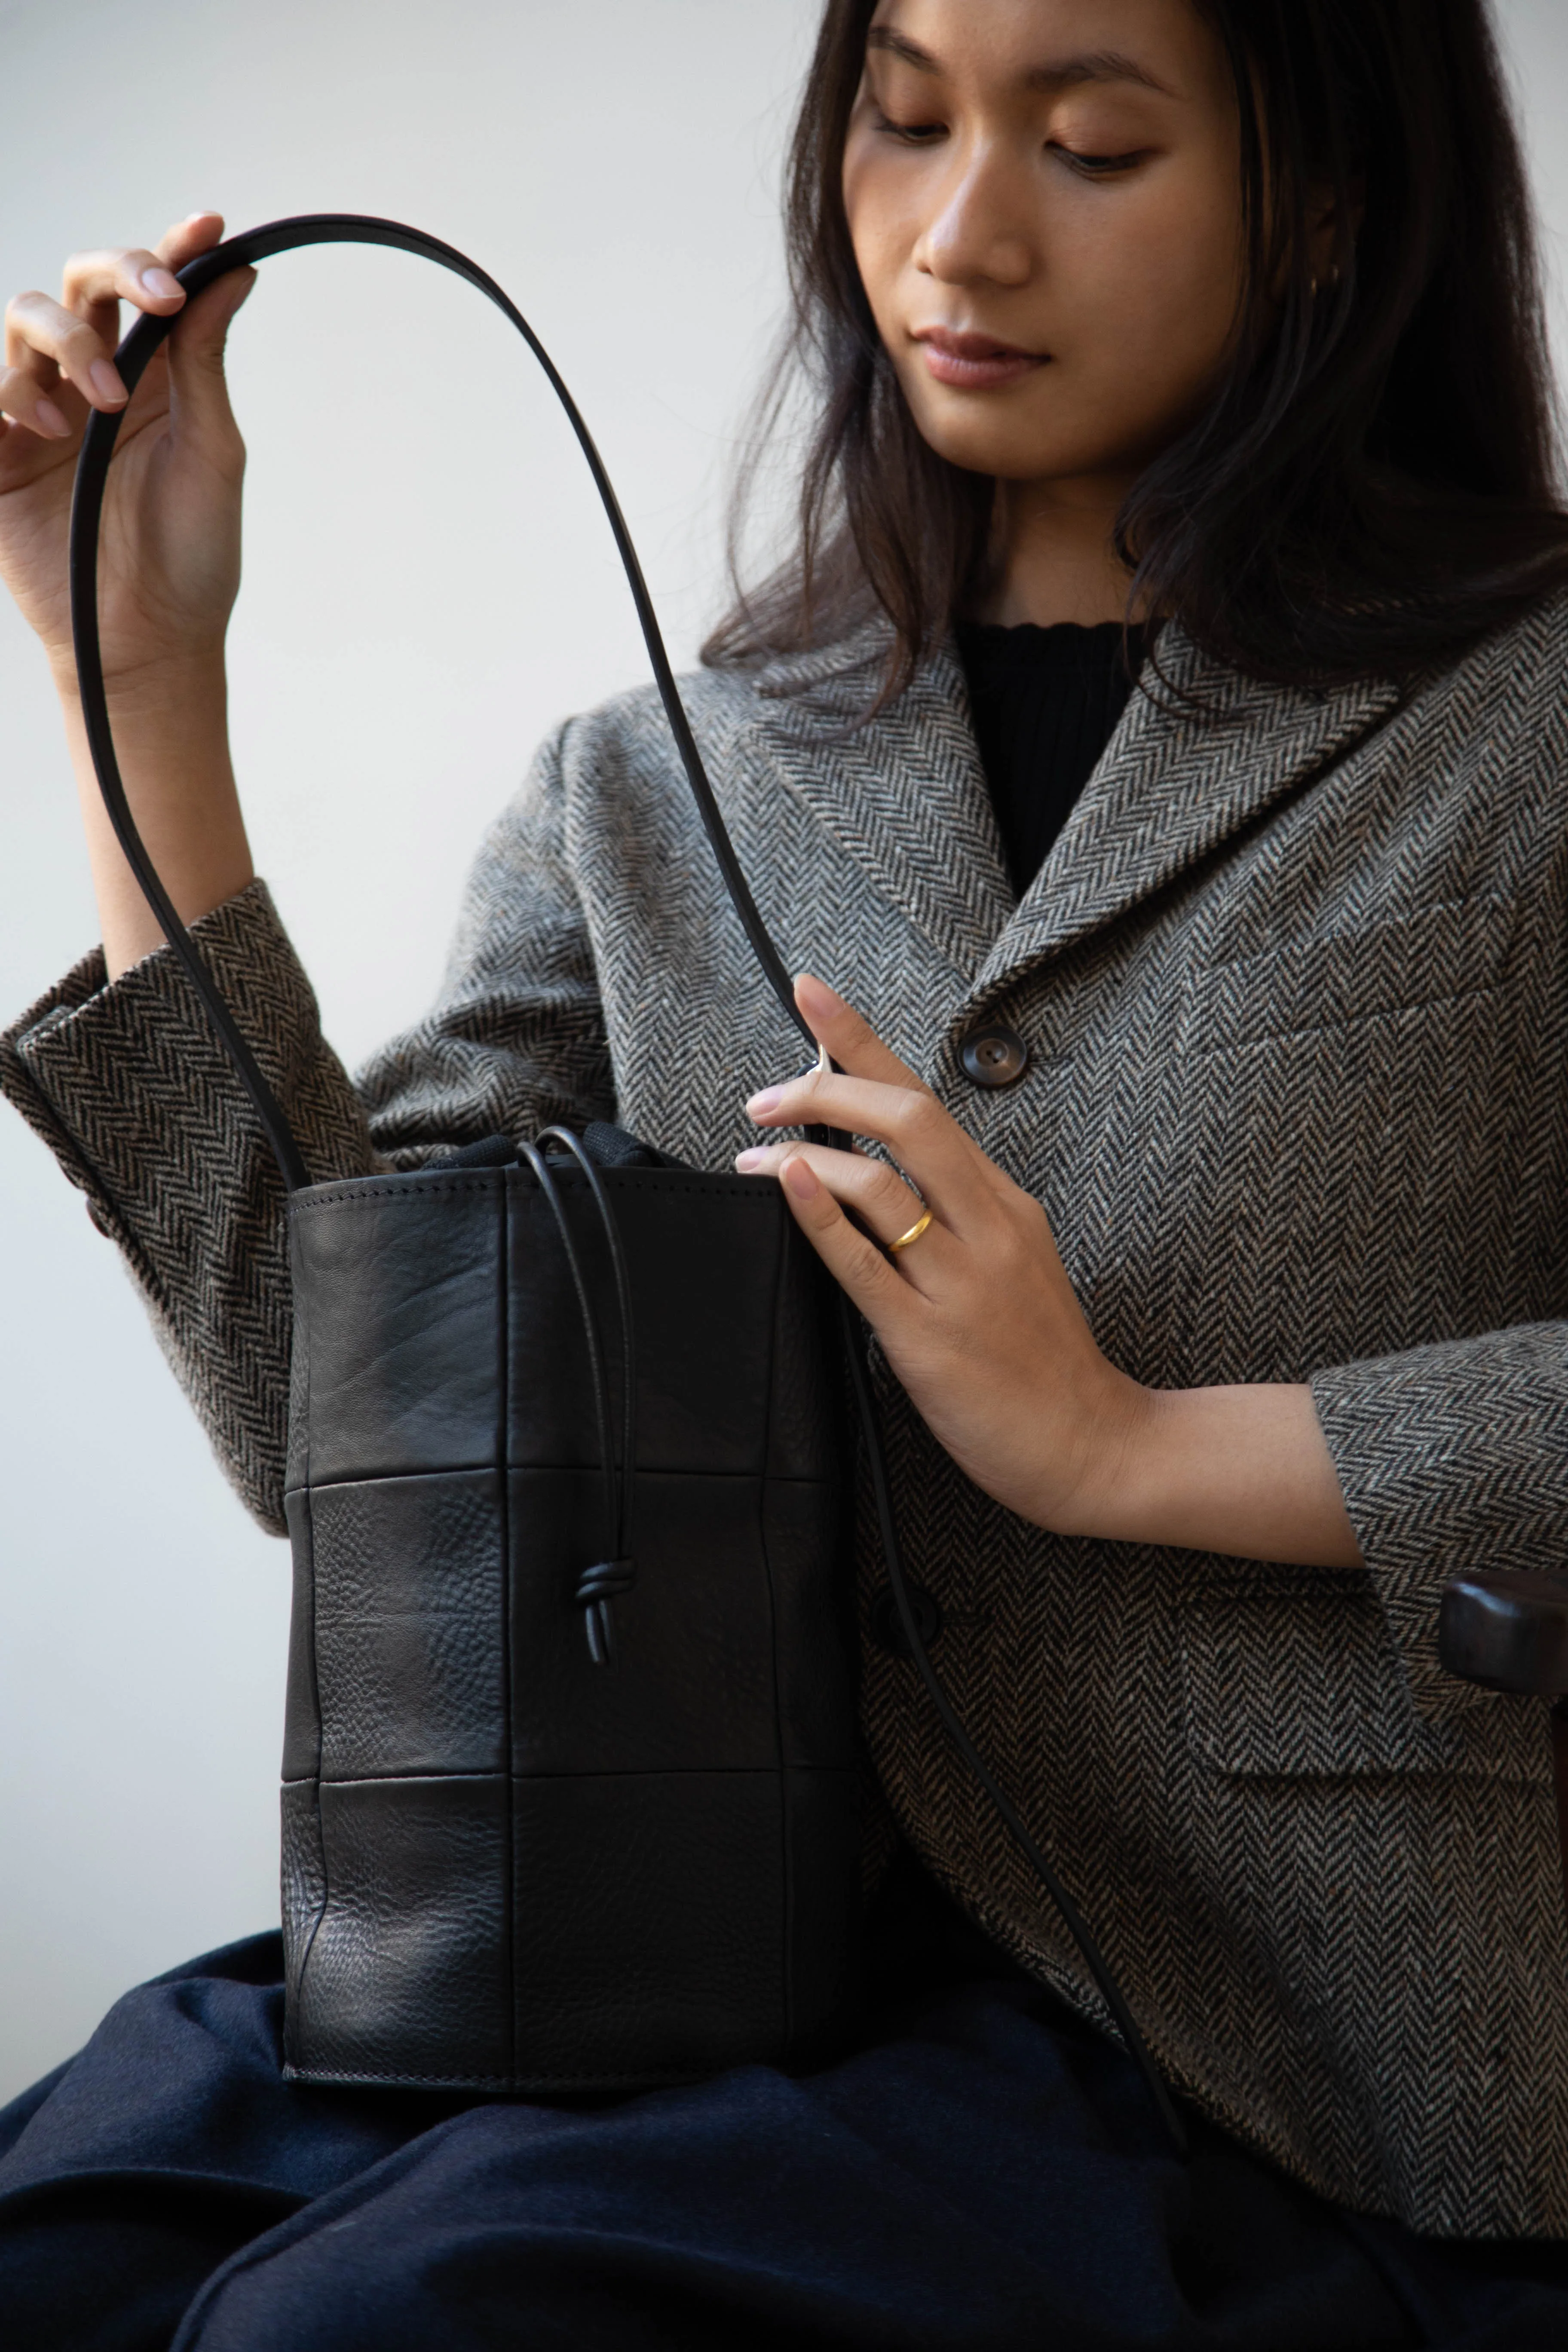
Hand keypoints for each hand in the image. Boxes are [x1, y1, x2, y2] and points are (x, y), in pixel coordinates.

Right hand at [0, 212, 251, 686]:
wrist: (148, 640)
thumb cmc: (191, 556)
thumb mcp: (213, 453)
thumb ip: (206, 361)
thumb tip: (233, 273)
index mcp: (154, 380)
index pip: (150, 294)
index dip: (171, 251)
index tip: (205, 229)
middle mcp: (92, 383)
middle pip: (79, 285)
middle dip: (114, 277)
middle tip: (153, 304)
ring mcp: (39, 414)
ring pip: (25, 320)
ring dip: (65, 339)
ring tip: (99, 401)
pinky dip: (9, 392)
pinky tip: (44, 426)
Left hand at [737, 973, 1363, 1566]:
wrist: (1092, 1445)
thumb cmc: (1040, 1358)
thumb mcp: (1011, 1260)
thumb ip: (954, 1212)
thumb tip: (874, 1168)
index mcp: (1003, 1203)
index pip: (926, 1099)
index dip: (862, 1040)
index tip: (811, 992)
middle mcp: (986, 1227)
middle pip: (907, 1119)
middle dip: (826, 1087)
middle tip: (764, 1093)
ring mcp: (959, 1281)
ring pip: (881, 1184)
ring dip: (806, 1150)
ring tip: (754, 1150)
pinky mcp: (928, 1339)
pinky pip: (864, 1265)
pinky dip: (820, 1216)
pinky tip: (787, 1182)